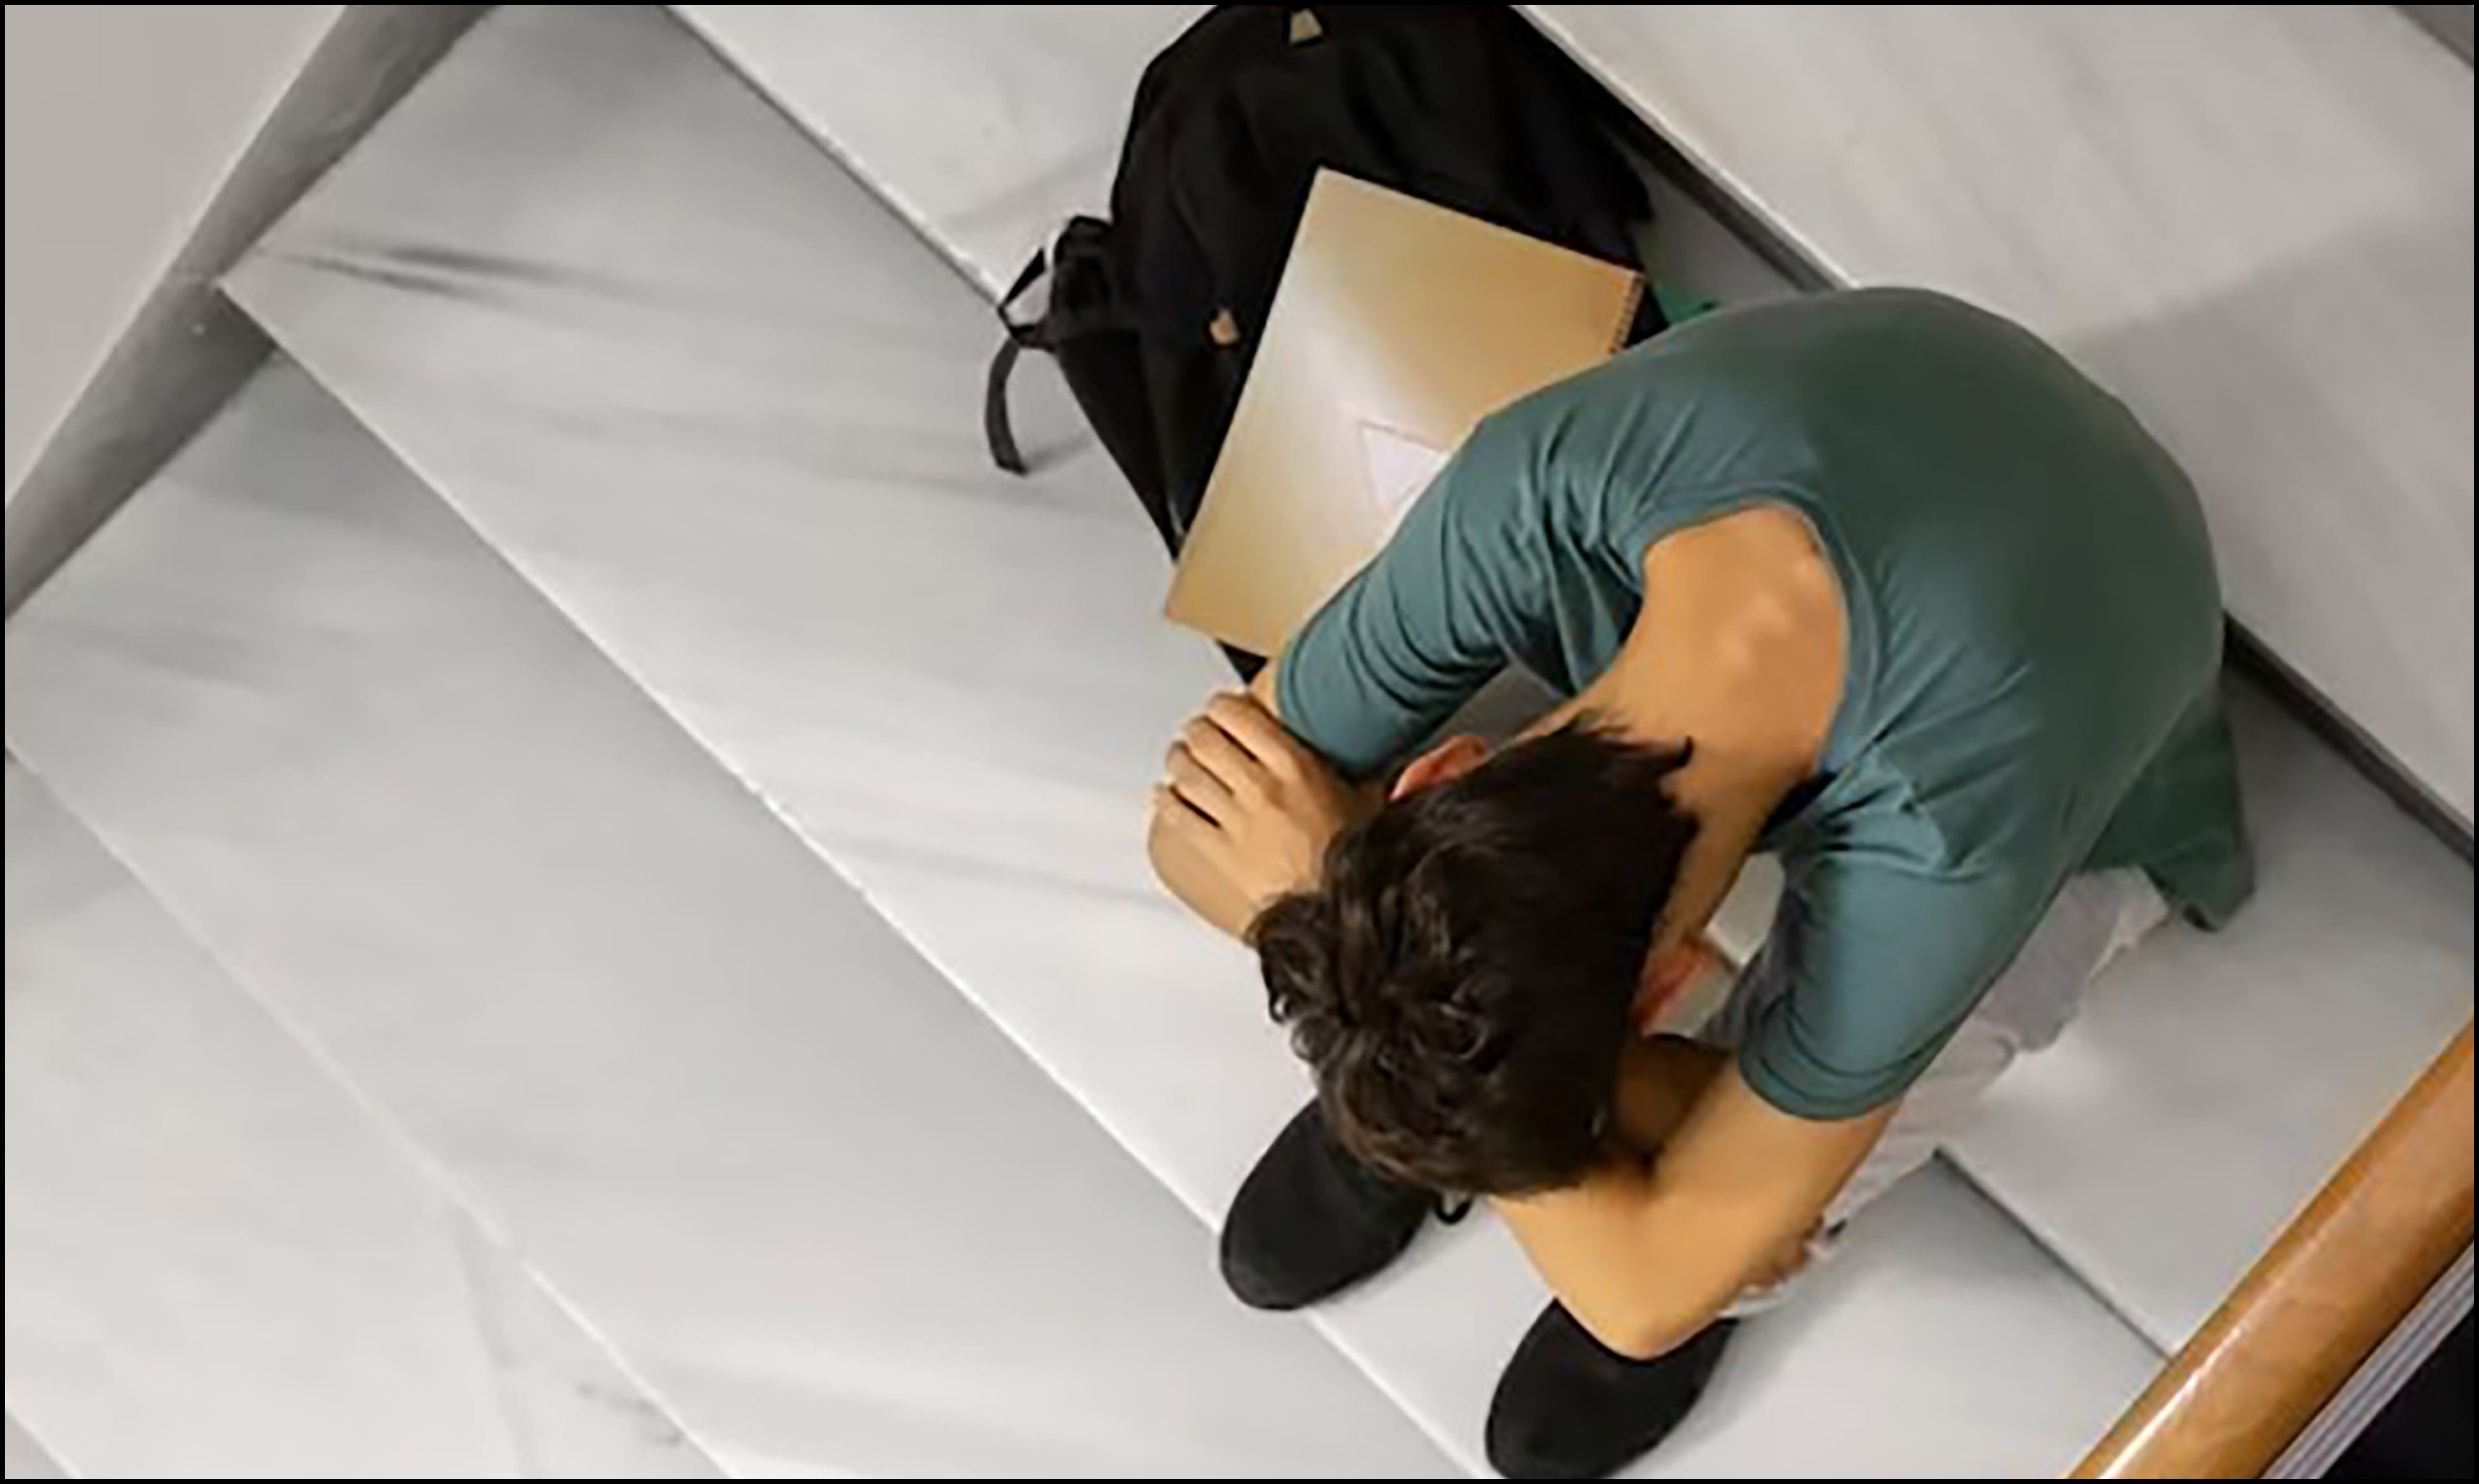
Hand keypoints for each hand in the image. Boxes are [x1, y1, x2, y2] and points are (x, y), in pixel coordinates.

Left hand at [1148, 692, 1366, 937]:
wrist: (1333, 912)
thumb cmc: (1350, 860)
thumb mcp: (1364, 799)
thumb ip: (1364, 767)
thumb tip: (1386, 746)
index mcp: (1294, 767)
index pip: (1237, 715)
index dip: (1220, 707)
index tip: (1220, 709)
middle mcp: (1259, 788)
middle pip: (1204, 738)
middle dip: (1195, 732)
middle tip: (1196, 733)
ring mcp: (1234, 820)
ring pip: (1186, 772)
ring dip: (1178, 761)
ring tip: (1180, 759)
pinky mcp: (1217, 851)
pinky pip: (1177, 815)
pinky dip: (1167, 801)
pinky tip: (1166, 796)